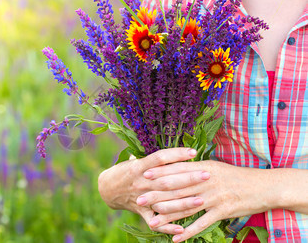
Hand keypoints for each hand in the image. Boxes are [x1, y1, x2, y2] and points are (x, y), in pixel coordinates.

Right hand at [98, 148, 210, 234]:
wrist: (107, 188)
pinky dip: (167, 226)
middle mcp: (141, 181)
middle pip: (167, 180)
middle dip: (188, 178)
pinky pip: (154, 221)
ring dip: (183, 202)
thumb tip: (174, 146)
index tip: (193, 152)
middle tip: (207, 174)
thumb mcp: (136, 159)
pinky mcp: (140, 211)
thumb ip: (154, 157)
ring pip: (164, 201)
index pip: (160, 158)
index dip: (176, 154)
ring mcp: (140, 198)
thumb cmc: (126, 170)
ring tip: (202, 200)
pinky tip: (182, 228)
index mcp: (139, 166)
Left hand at [138, 160, 274, 241]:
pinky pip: (201, 223)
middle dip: (156, 194)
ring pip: (185, 206)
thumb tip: (176, 166)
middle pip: (176, 188)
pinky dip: (188, 231)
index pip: (177, 169)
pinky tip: (176, 238)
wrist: (262, 186)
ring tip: (151, 221)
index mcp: (203, 167)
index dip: (159, 172)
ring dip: (167, 215)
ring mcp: (214, 196)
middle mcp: (206, 180)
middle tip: (139, 199)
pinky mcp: (222, 211)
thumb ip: (195, 167)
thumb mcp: (214, 167)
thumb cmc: (235, 176)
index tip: (143, 175)